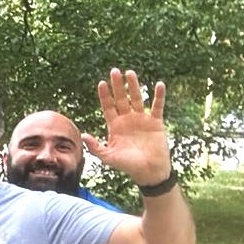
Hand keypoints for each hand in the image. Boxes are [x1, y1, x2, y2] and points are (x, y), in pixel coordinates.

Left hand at [81, 68, 171, 185]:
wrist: (149, 171)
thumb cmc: (127, 165)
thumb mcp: (108, 157)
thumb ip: (96, 147)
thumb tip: (84, 136)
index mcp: (115, 126)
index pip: (108, 107)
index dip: (104, 96)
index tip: (101, 83)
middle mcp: (127, 120)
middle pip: (121, 99)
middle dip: (117, 86)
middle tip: (114, 71)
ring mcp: (142, 119)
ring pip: (137, 99)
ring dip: (134, 86)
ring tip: (130, 73)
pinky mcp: (156, 122)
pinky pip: (157, 107)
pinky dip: (159, 96)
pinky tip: (159, 85)